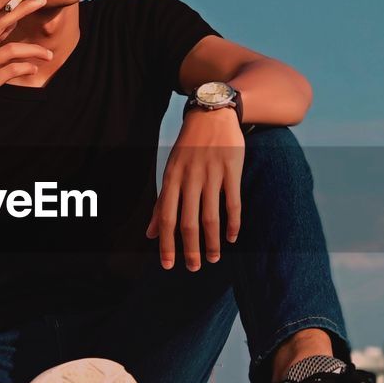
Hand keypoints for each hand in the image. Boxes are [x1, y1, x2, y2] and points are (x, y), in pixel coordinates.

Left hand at [145, 107, 243, 269]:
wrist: (212, 114)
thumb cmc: (188, 147)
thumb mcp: (170, 171)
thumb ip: (161, 203)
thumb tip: (150, 234)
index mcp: (172, 178)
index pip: (167, 218)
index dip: (167, 244)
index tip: (167, 265)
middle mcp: (190, 177)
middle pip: (188, 221)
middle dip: (191, 249)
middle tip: (193, 268)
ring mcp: (212, 173)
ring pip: (211, 215)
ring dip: (212, 241)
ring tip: (213, 259)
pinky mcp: (232, 169)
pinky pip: (233, 201)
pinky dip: (233, 222)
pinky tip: (231, 238)